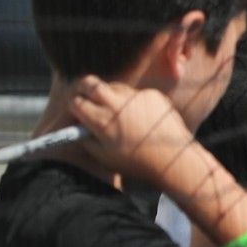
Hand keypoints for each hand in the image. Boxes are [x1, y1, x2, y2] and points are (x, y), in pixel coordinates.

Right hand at [64, 77, 196, 184]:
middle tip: (84, 96)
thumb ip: (88, 141)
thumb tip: (79, 129)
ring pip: (113, 87)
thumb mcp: (105, 158)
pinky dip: (132, 103)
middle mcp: (115, 103)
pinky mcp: (151, 94)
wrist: (173, 159)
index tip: (76, 112)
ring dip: (109, 95)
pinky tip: (140, 118)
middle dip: (83, 89)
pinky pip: (135, 94)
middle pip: (89, 83)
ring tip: (116, 113)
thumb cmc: (137, 163)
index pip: (76, 102)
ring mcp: (134, 96)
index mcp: (101, 120)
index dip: (74, 108)